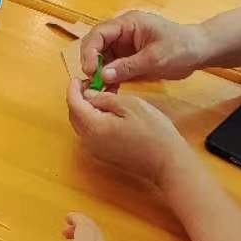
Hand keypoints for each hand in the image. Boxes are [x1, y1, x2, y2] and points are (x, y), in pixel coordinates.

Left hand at [65, 80, 195, 192]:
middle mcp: (88, 141)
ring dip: (87, 109)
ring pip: (82, 124)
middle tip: (93, 84)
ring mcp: (96, 150)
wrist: (167, 162)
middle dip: (79, 98)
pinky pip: (91, 133)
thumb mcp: (130, 105)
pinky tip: (108, 112)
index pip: (73, 103)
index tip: (80, 77)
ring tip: (103, 95)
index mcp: (93, 127)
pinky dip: (94, 120)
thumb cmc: (153, 131)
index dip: (74, 88)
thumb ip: (104, 98)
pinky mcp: (104, 155)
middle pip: (74, 115)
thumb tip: (88, 95)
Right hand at [79, 10, 207, 87]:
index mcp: (128, 23)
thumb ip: (128, 66)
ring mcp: (124, 46)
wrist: (199, 52)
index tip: (89, 70)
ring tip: (99, 90)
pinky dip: (109, 79)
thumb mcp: (155, 58)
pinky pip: (112, 68)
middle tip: (92, 83)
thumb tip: (102, 75)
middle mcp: (122, 33)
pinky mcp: (128, 58)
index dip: (90, 51)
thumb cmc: (181, 47)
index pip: (99, 33)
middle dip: (91, 63)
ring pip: (101, 58)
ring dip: (99, 74)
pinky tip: (109, 91)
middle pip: (96, 45)